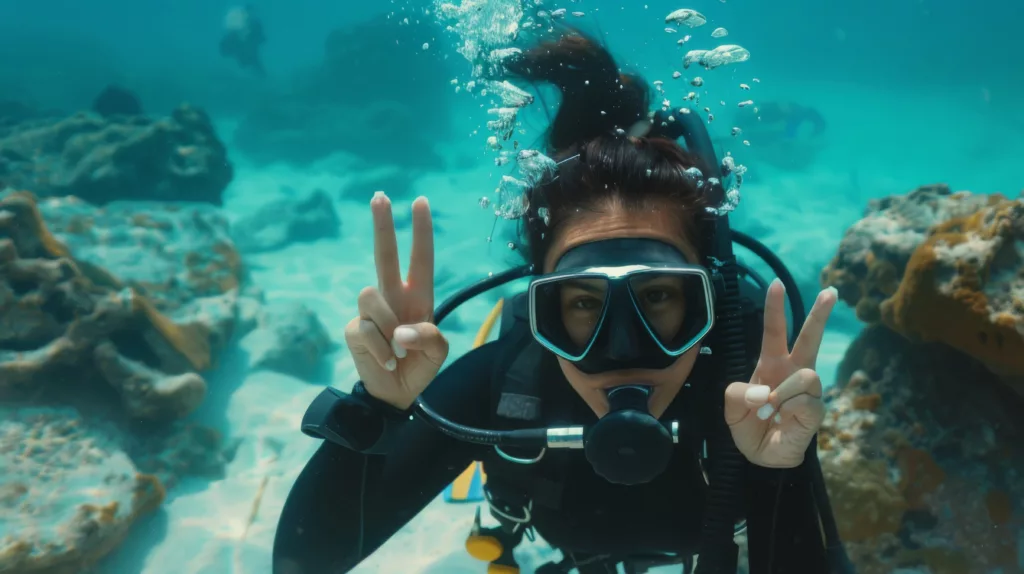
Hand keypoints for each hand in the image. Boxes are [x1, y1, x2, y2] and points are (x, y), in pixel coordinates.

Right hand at [343, 192, 448, 409]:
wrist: (394, 394)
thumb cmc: (418, 366)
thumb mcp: (437, 353)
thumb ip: (428, 337)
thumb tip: (401, 331)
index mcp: (418, 296)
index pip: (421, 258)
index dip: (421, 231)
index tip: (420, 202)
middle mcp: (393, 296)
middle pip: (384, 254)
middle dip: (382, 225)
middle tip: (380, 196)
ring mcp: (371, 312)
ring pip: (372, 296)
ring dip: (388, 326)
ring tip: (398, 351)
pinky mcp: (355, 329)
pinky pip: (367, 329)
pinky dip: (382, 351)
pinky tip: (387, 362)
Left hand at [724, 280, 837, 467]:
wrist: (761, 457)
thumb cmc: (749, 425)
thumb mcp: (731, 407)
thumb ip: (738, 394)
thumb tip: (765, 392)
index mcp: (771, 364)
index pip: (774, 331)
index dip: (775, 308)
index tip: (777, 284)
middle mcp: (792, 372)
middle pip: (810, 338)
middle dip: (820, 314)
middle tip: (831, 292)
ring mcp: (807, 391)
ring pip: (807, 374)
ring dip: (783, 392)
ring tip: (772, 410)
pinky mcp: (816, 411)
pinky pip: (806, 400)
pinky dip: (790, 409)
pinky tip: (784, 419)